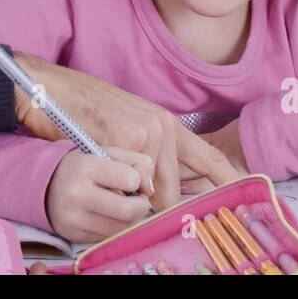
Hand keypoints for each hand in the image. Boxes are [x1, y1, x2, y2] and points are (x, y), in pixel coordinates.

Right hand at [12, 53, 241, 210]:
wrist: (55, 91)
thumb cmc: (91, 112)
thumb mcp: (133, 128)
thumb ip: (157, 155)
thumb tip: (182, 188)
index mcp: (168, 124)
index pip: (209, 157)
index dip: (228, 182)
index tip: (242, 201)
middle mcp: (163, 126)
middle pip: (174, 191)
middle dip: (159, 207)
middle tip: (141, 206)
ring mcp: (145, 132)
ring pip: (153, 193)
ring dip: (134, 200)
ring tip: (113, 184)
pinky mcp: (125, 140)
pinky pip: (130, 185)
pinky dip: (117, 190)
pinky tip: (104, 176)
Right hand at [45, 147, 153, 242]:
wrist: (46, 185)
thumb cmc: (84, 167)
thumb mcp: (107, 153)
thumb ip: (137, 163)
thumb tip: (149, 189)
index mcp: (86, 167)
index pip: (130, 179)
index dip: (138, 180)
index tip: (133, 180)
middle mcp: (77, 194)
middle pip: (128, 211)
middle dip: (141, 206)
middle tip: (138, 199)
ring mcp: (75, 218)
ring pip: (121, 228)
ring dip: (130, 219)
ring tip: (122, 206)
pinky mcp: (75, 235)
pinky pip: (109, 237)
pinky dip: (115, 228)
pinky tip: (108, 216)